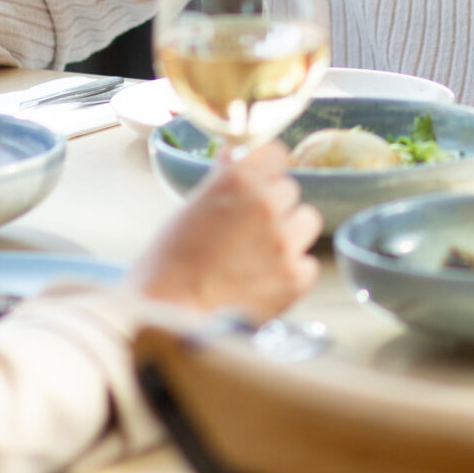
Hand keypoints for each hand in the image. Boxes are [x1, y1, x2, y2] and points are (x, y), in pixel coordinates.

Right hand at [128, 142, 322, 317]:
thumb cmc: (165, 267)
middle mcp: (266, 205)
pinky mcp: (296, 277)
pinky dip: (292, 272)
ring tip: (261, 255)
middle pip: (289, 190)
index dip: (265, 169)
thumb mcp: (187, 211)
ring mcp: (285, 241)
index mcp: (237, 180)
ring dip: (290, 233)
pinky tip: (266, 282)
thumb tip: (234, 158)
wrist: (168, 319)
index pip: (275, 153)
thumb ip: (220, 181)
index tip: (259, 181)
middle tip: (248, 229)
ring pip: (307, 221)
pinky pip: (308, 263)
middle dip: (273, 206)